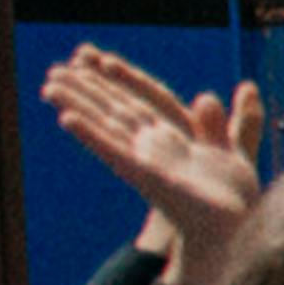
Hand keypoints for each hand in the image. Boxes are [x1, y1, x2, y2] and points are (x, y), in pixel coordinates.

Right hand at [43, 44, 267, 283]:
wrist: (234, 228)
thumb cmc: (233, 197)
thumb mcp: (231, 153)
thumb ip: (222, 124)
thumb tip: (205, 97)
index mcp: (176, 135)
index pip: (143, 98)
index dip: (120, 78)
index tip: (94, 56)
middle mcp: (154, 145)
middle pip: (115, 109)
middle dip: (86, 89)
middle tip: (54, 69)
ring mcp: (146, 159)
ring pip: (106, 125)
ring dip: (78, 105)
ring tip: (49, 86)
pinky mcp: (144, 175)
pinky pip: (113, 151)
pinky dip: (91, 135)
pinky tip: (68, 118)